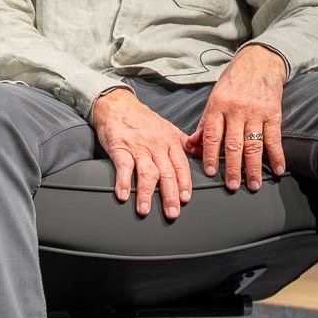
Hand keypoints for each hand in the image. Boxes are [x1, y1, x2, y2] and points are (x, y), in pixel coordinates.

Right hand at [90, 87, 191, 219]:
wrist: (117, 104)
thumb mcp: (168, 127)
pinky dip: (123, 181)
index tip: (186, 199)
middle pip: (166, 173)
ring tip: (145, 210)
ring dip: (146, 193)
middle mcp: (156, 146)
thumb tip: (200, 153)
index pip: (181, 165)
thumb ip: (184, 142)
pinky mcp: (119, 147)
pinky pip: (123, 166)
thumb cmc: (142, 119)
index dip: (184, 183)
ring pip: (146, 172)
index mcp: (170, 141)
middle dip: (170, 194)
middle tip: (172, 212)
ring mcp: (137, 147)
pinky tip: (123, 195)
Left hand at [186, 43, 287, 190]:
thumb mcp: (213, 99)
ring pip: (254, 144)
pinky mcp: (274, 113)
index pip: (211, 135)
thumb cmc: (232, 83)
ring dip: (254, 167)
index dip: (210, 155)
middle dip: (232, 167)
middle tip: (232, 186)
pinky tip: (278, 170)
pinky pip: (275, 138)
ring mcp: (256, 112)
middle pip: (233, 144)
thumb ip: (204, 124)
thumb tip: (192, 147)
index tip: (210, 172)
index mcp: (217, 107)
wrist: (259, 62)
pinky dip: (277, 155)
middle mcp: (236, 110)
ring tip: (253, 184)